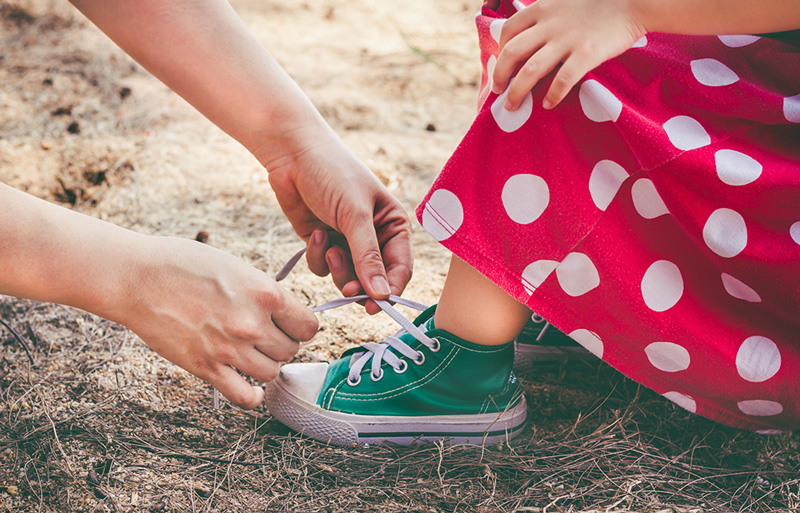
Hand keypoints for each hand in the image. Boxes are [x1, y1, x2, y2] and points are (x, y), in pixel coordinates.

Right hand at [118, 236, 318, 408]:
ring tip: (249, 352)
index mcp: (265, 293)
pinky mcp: (206, 368)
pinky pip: (245, 397)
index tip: (288, 324)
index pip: (309, 326)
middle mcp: (253, 324)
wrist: (137, 277)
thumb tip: (282, 313)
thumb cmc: (183, 263)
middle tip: (262, 334)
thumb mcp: (236, 267)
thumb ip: (262, 292)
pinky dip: (252, 396)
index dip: (300, 326)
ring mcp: (230, 349)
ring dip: (265, 365)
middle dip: (280, 343)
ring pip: (272, 372)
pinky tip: (249, 386)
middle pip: (290, 350)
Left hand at [264, 129, 412, 314]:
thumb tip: (382, 295)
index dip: (389, 290)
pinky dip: (316, 255)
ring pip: (347, 277)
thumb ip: (368, 256)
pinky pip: (323, 267)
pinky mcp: (322, 242)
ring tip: (328, 247)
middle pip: (373, 279)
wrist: (292, 153)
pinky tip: (313, 233)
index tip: (375, 306)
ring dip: (336, 269)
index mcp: (393, 225)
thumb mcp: (354, 215)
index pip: (400, 268)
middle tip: (346, 290)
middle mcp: (373, 236)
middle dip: (358, 283)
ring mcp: (346, 240)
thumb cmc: (332, 173)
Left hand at [490, 0, 644, 109]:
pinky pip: (562, 80)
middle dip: (500, 75)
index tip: (501, 64)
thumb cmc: (599, 4)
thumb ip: (547, 16)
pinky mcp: (587, 54)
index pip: (508, 30)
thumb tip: (530, 37)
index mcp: (543, 9)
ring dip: (517, 91)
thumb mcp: (564, 1)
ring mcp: (567, 40)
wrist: (634, 1)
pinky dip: (552, 95)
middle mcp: (550, 24)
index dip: (500, 49)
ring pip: (531, 70)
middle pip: (512, 52)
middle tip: (498, 91)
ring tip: (512, 106)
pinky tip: (548, 104)